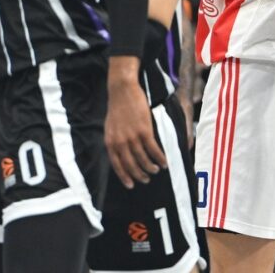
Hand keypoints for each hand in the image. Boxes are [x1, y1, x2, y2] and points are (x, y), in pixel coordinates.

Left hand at [105, 66, 166, 188]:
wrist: (122, 91)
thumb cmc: (117, 108)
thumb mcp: (110, 127)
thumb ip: (114, 141)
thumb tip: (120, 154)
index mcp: (110, 142)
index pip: (117, 165)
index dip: (124, 177)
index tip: (131, 185)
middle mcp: (120, 142)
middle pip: (131, 165)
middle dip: (139, 175)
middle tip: (146, 179)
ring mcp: (132, 137)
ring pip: (143, 159)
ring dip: (151, 167)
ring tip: (156, 171)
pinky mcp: (144, 131)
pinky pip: (153, 150)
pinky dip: (159, 158)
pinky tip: (164, 162)